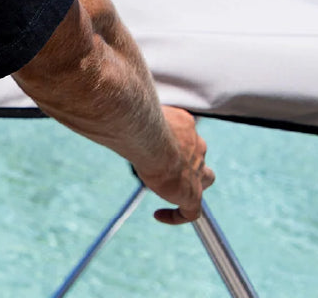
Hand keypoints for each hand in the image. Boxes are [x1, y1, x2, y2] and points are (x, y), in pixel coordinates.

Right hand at [133, 106, 214, 224]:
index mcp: (186, 125)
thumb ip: (131, 107)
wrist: (149, 138)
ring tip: (169, 189)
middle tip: (164, 167)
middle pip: (199, 156)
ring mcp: (197, 171)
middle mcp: (197, 146)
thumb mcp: (135, 106)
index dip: (174, 143)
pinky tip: (158, 215)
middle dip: (186, 162)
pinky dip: (177, 215)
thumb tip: (113, 101)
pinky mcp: (191, 194)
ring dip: (190, 183)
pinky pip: (191, 212)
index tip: (157, 147)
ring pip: (205, 179)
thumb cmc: (138, 119)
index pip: (186, 134)